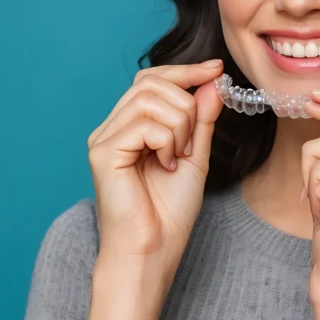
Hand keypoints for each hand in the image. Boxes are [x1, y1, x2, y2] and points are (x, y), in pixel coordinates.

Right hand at [87, 60, 223, 261]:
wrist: (153, 249)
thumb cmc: (169, 211)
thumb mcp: (195, 154)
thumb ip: (202, 118)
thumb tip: (213, 80)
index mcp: (131, 126)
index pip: (153, 79)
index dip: (185, 70)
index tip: (217, 70)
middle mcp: (112, 127)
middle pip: (151, 82)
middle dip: (186, 104)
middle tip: (192, 143)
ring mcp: (104, 138)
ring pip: (150, 99)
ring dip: (179, 125)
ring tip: (178, 156)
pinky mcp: (102, 152)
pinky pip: (144, 124)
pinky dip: (166, 141)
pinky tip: (165, 165)